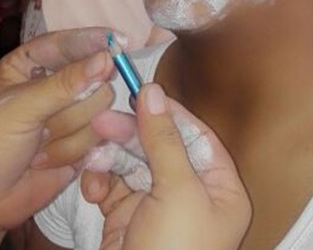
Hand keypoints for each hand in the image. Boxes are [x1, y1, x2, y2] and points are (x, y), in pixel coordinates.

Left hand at [0, 28, 115, 247]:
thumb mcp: (21, 108)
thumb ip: (65, 83)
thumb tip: (107, 58)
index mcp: (29, 64)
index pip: (67, 43)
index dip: (92, 42)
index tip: (120, 42)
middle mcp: (53, 85)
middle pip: (92, 78)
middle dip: (71, 105)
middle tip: (45, 125)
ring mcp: (70, 115)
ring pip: (99, 109)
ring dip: (67, 134)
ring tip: (37, 147)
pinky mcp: (82, 144)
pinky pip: (100, 137)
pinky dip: (74, 151)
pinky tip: (48, 162)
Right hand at [82, 84, 250, 249]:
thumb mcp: (177, 191)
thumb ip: (164, 139)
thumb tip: (153, 93)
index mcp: (220, 189)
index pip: (197, 136)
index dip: (169, 113)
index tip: (142, 93)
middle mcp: (192, 196)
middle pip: (161, 147)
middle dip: (132, 134)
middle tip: (103, 119)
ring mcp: (159, 209)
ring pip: (133, 164)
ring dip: (111, 156)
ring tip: (93, 152)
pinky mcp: (128, 220)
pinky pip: (114, 187)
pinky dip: (100, 181)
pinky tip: (92, 185)